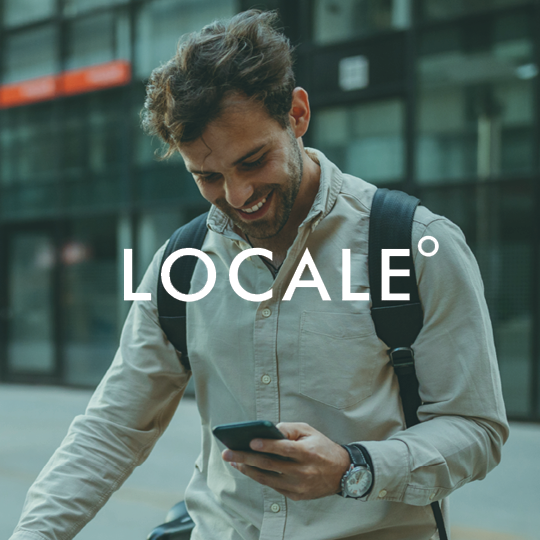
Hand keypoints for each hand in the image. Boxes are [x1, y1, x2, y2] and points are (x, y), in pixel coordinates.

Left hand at [221, 422, 349, 500]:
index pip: (284, 449)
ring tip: (234, 461)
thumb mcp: (310, 431)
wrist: (343, 472)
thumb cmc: (322, 447)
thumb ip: (290, 429)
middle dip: (246, 458)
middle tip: (228, 452)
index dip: (267, 445)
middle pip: (270, 465)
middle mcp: (302, 471)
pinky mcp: (297, 496)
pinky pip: (273, 486)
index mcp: (307, 453)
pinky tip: (248, 469)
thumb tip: (269, 430)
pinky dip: (259, 477)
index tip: (250, 441)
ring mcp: (299, 486)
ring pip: (267, 479)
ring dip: (248, 470)